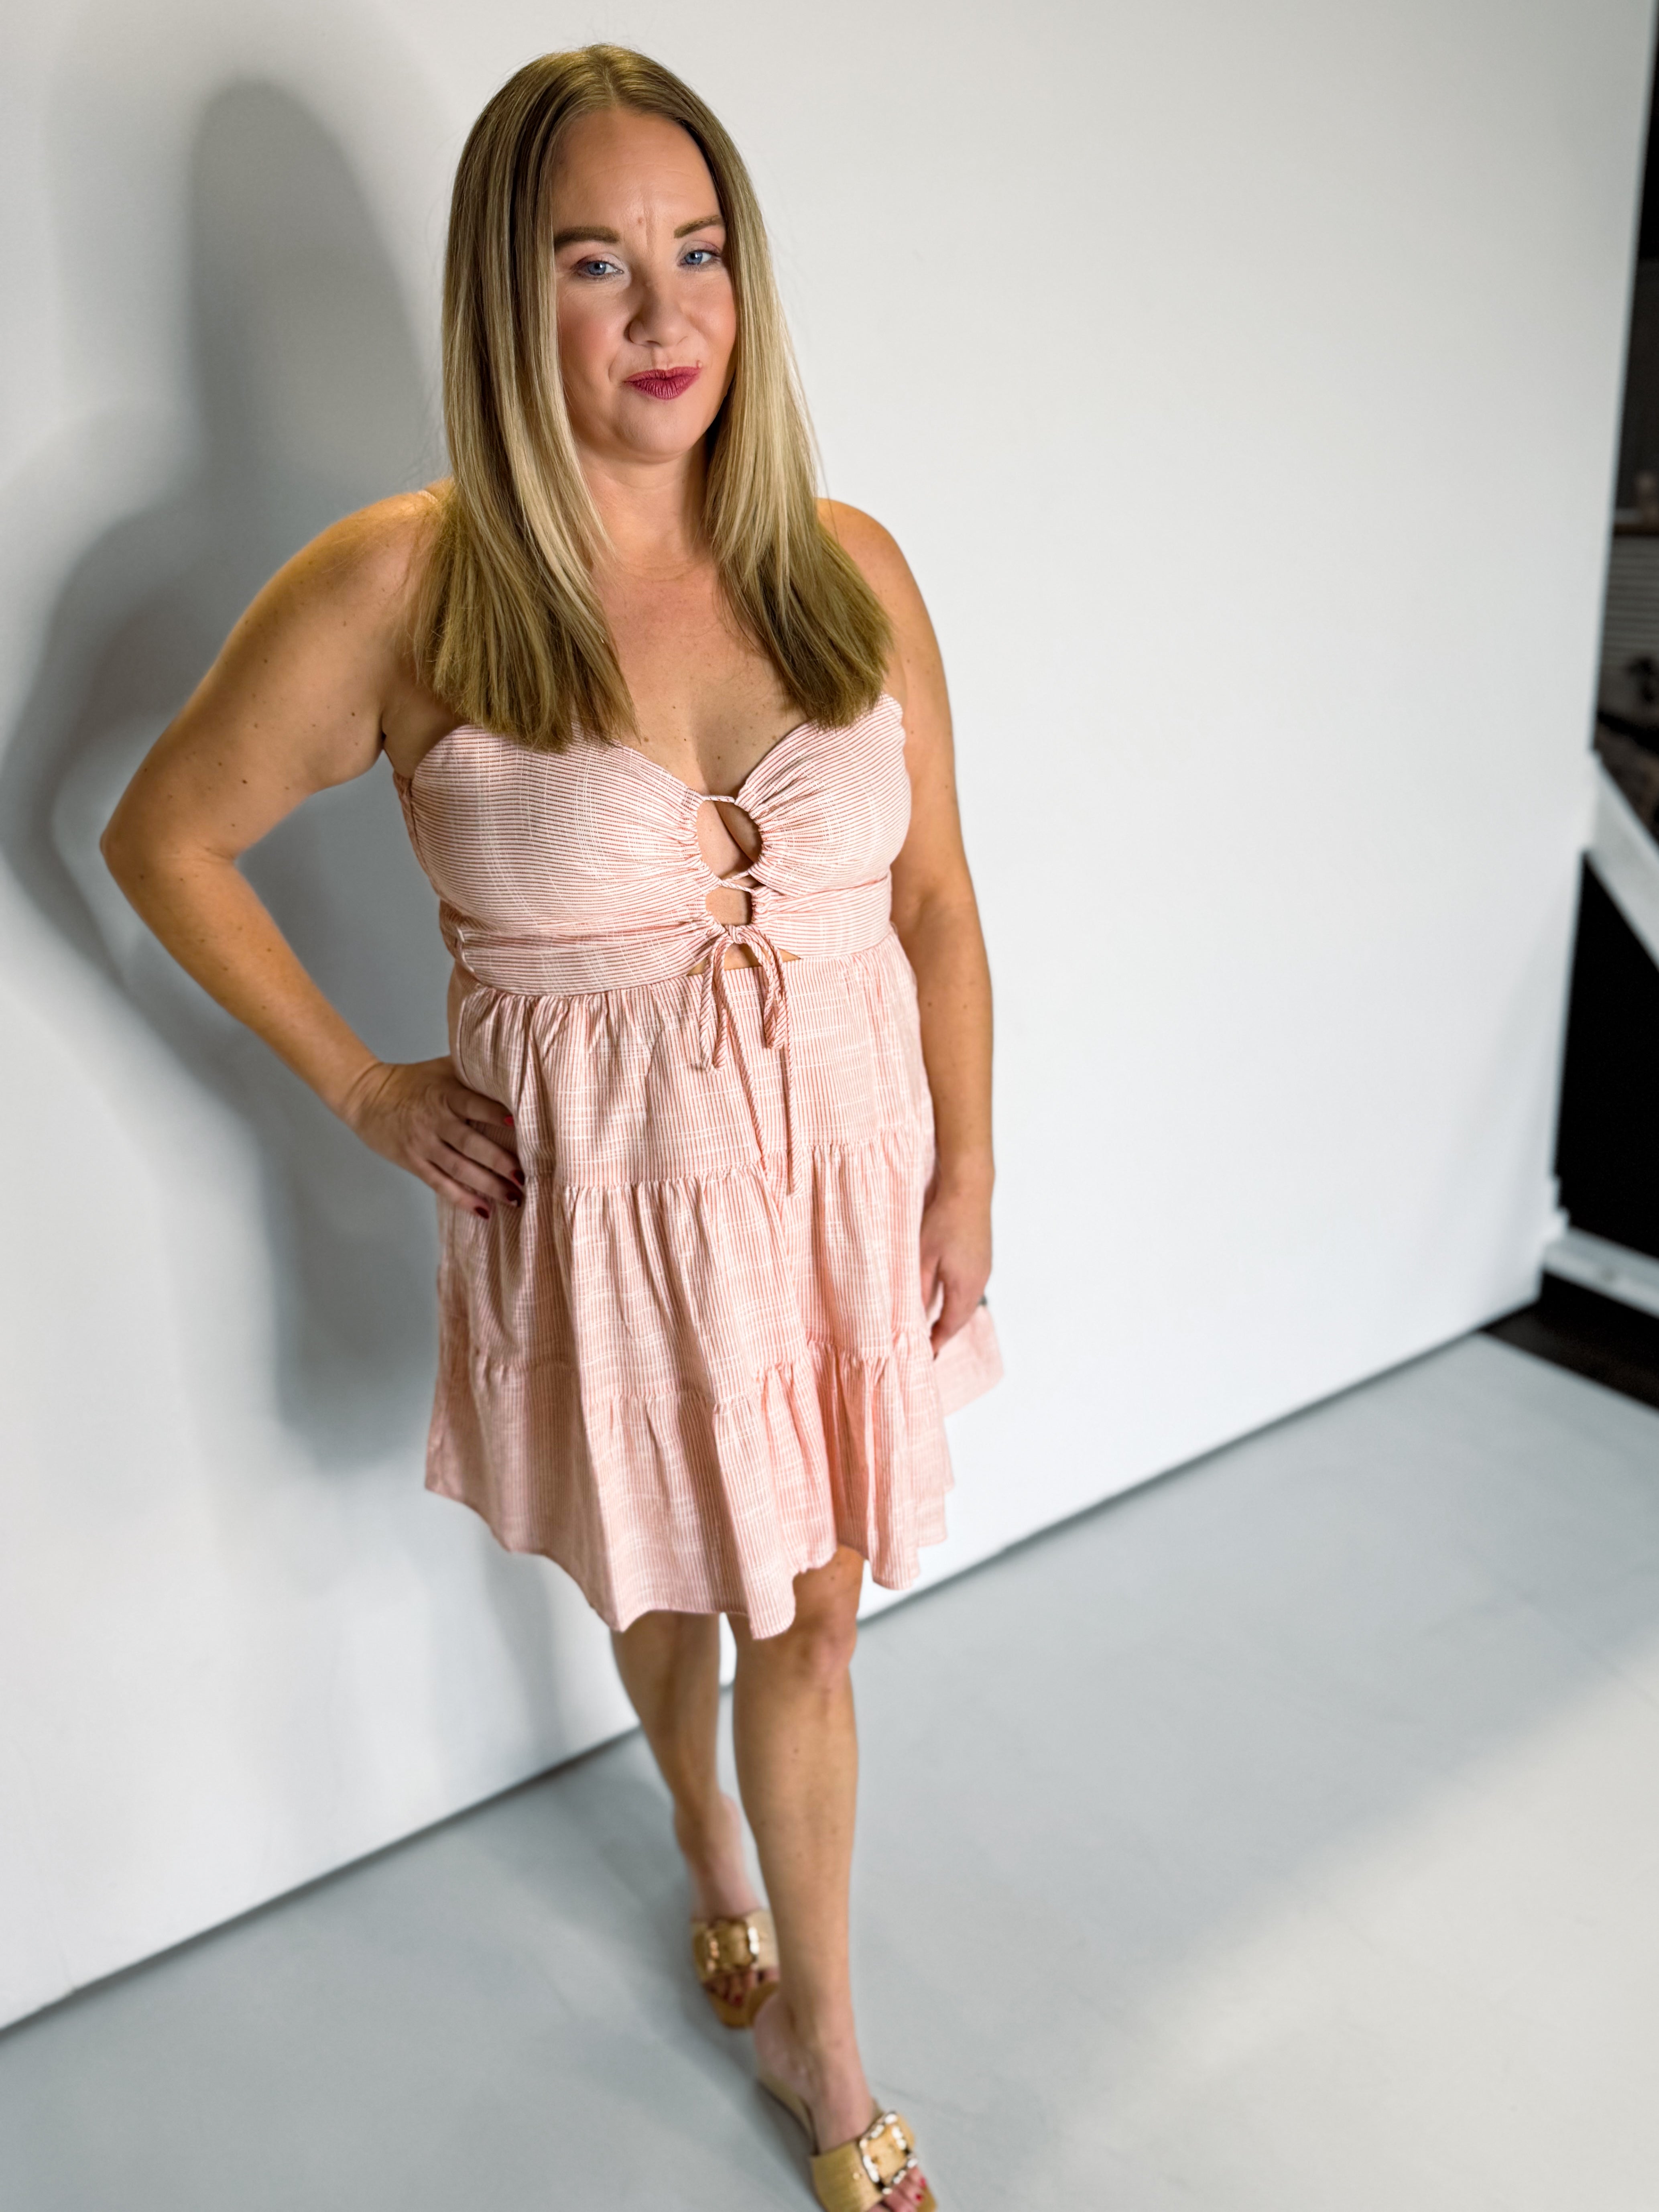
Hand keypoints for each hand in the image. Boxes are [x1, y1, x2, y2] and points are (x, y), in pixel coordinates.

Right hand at [341, 1056, 521, 1218]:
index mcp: (445, 1095)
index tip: (518, 1123)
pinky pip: (440, 1184)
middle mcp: (435, 1121)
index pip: (473, 1105)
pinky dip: (462, 1199)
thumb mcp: (442, 1069)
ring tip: (514, 1197)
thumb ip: (472, 1072)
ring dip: (487, 1185)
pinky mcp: (414, 1162)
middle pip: (470, 1144)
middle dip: (499, 1161)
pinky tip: (484, 1210)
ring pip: (459, 1168)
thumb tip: (512, 1070)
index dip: (494, 1113)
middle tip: (525, 1176)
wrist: (367, 1096)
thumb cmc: (413, 1081)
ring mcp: (424, 1145)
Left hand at [919, 1179, 991, 1352]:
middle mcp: (979, 1282)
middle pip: (961, 1318)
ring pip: (966, 1303)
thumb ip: (918, 1289)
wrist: (970, 1188)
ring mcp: (984, 1269)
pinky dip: (957, 1299)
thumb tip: (913, 1315)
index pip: (950, 1326)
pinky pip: (970, 1288)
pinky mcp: (983, 1258)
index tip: (925, 1357)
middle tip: (928, 1346)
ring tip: (933, 1326)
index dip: (937, 1343)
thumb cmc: (944, 1220)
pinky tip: (944, 1295)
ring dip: (951, 1316)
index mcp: (965, 1287)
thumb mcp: (922, 1257)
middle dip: (944, 1333)